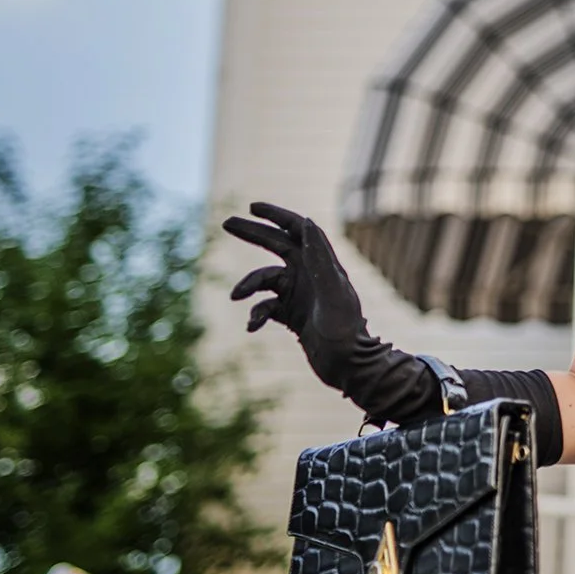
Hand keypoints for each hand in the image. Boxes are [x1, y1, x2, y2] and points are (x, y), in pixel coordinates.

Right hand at [223, 202, 434, 424]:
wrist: (349, 367)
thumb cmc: (345, 330)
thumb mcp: (333, 294)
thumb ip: (320, 260)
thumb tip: (307, 223)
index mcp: (322, 264)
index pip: (299, 229)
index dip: (277, 215)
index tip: (252, 207)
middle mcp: (310, 274)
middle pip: (276, 244)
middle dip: (252, 233)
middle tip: (226, 223)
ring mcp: (299, 294)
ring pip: (264, 280)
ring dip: (248, 285)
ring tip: (236, 296)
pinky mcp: (291, 315)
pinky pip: (264, 307)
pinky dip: (255, 315)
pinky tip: (252, 327)